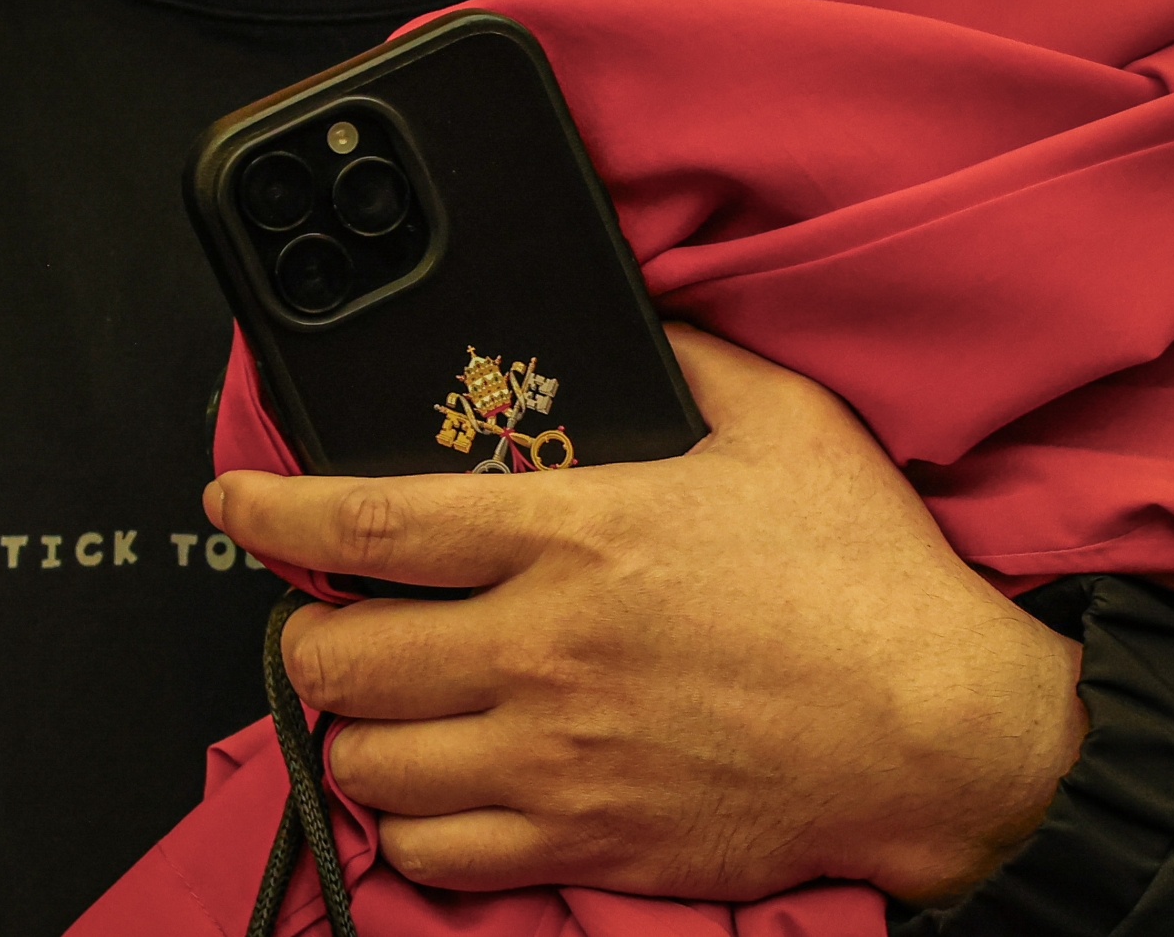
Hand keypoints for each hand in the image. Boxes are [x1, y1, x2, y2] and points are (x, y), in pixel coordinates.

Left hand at [204, 324, 1086, 905]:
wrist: (938, 731)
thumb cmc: (861, 578)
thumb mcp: (778, 427)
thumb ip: (679, 363)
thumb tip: (621, 323)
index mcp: (572, 536)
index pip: (368, 525)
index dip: (273, 513)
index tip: (236, 506)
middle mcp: (540, 649)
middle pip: (337, 658)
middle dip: (309, 639)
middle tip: (335, 624)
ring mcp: (553, 756)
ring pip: (366, 761)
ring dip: (356, 730)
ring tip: (387, 705)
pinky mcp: (583, 839)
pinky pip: (435, 851)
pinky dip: (410, 820)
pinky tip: (439, 785)